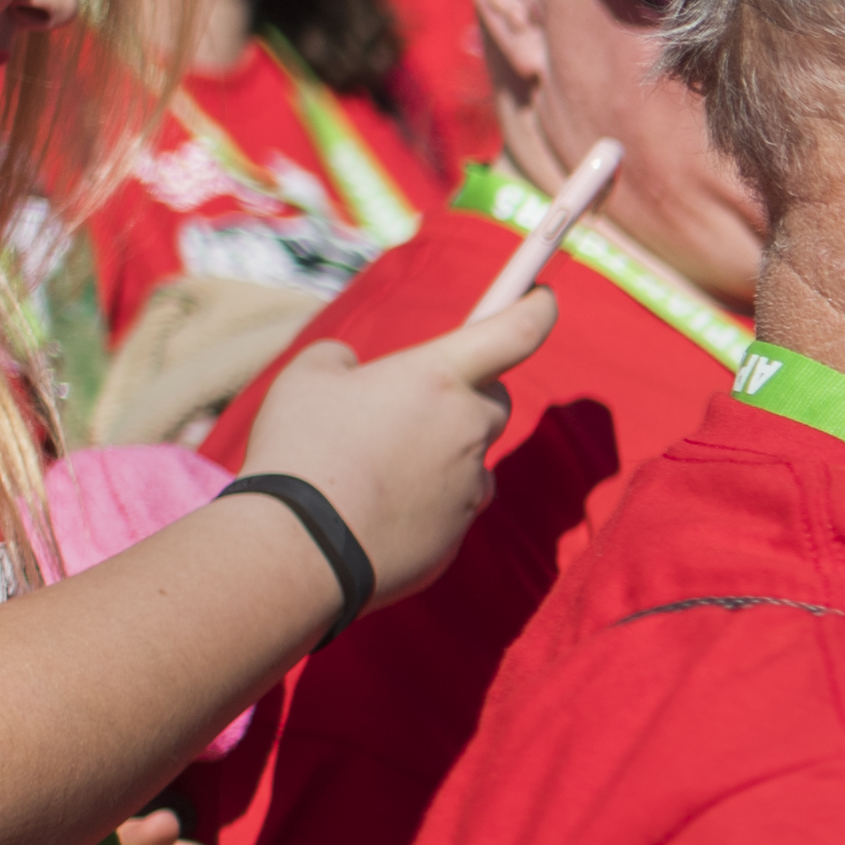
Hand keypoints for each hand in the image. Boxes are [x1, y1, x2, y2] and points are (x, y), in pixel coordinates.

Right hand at [249, 290, 550, 608]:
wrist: (301, 547)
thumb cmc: (302, 450)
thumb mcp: (308, 378)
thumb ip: (341, 360)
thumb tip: (352, 368)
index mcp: (439, 377)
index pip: (515, 332)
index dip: (535, 309)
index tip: (543, 298)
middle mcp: (469, 428)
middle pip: (492, 400)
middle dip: (466, 394)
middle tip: (413, 401)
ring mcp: (470, 486)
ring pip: (472, 457)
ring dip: (442, 452)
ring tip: (376, 464)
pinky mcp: (459, 536)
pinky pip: (454, 506)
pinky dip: (427, 500)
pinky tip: (376, 507)